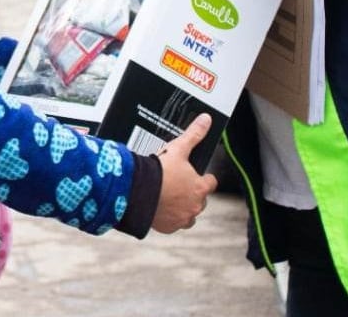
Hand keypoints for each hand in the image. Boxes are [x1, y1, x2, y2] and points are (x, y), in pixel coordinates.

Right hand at [151, 113, 218, 233]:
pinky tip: (160, 209)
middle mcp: (194, 206)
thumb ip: (193, 135)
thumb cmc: (158, 172)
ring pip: (189, 215)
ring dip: (183, 209)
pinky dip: (169, 218)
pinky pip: (173, 224)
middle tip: (179, 185)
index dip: (204, 178)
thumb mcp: (178, 149)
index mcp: (199, 188)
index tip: (198, 175)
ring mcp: (181, 218)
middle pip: (201, 200)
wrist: (136, 191)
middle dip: (193, 194)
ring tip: (170, 199)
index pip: (211, 183)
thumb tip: (205, 120)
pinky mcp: (168, 227)